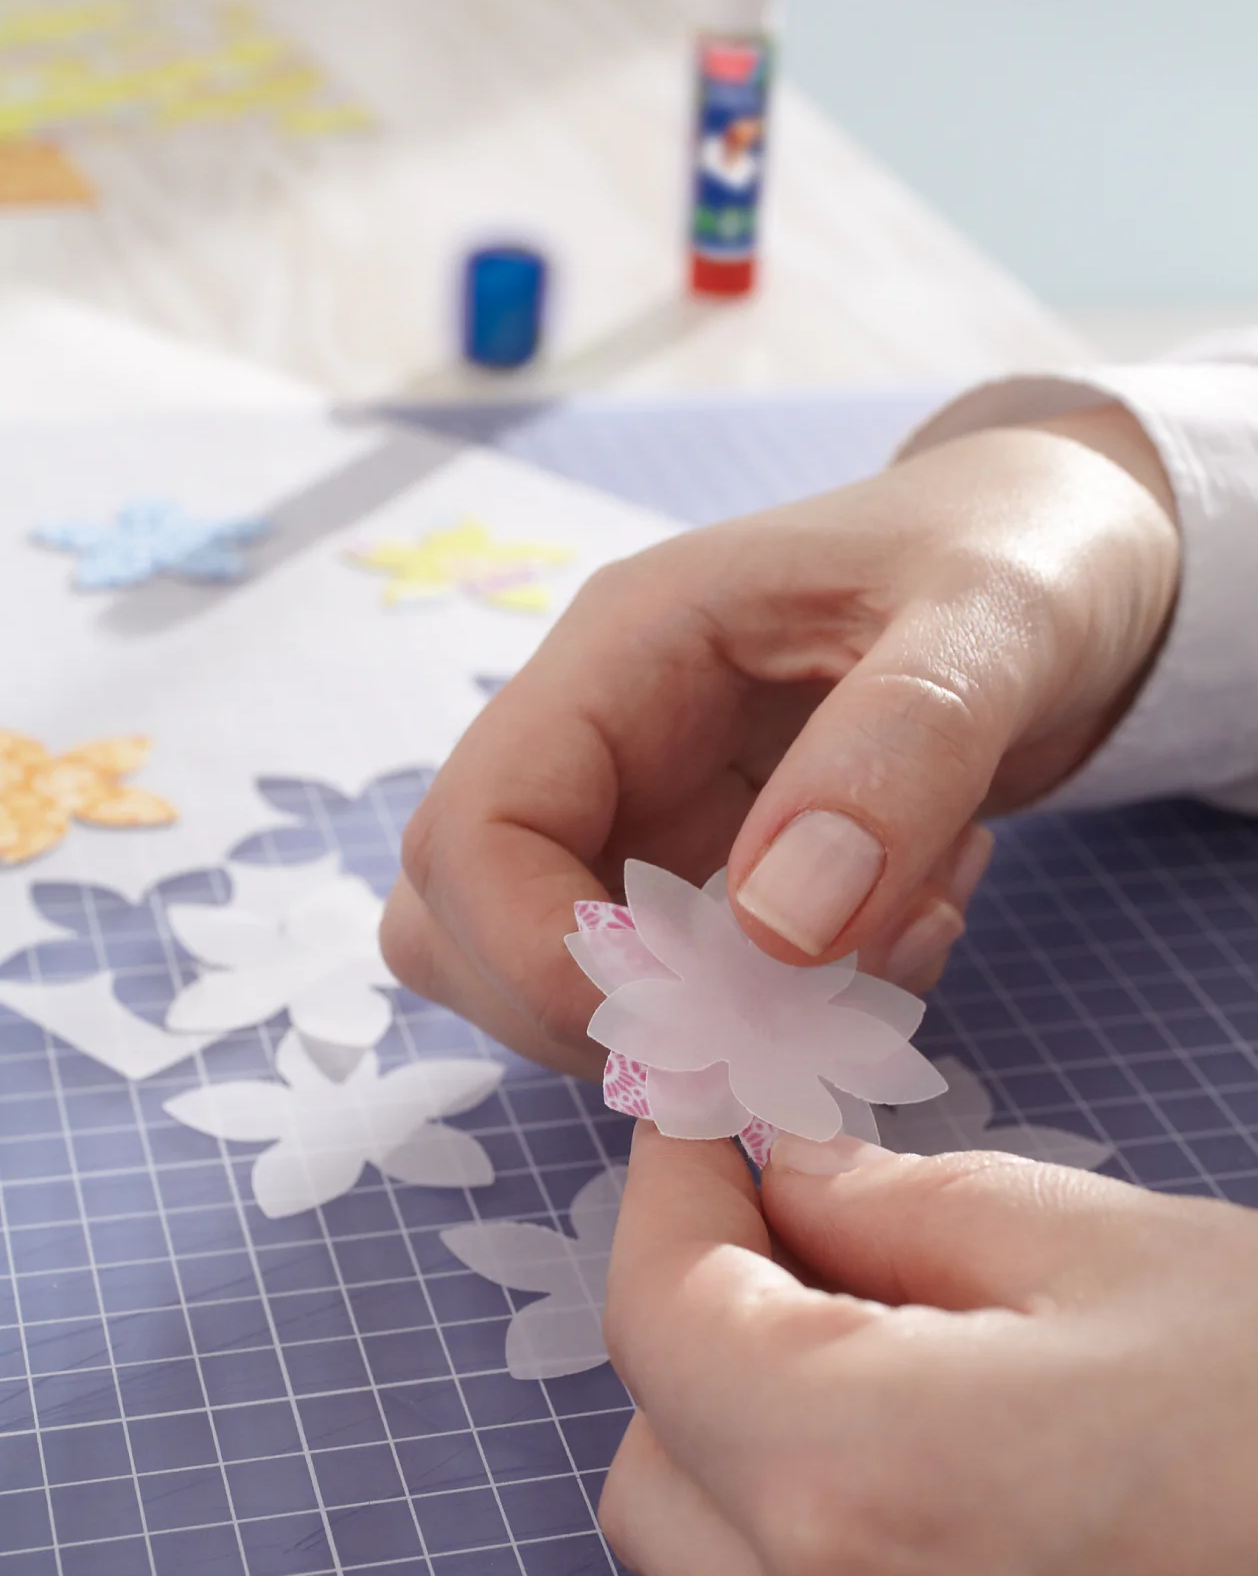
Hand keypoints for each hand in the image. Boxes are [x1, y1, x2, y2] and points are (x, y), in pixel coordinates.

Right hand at [382, 406, 1177, 1075]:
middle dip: (611, 1012)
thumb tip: (775, 932)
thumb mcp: (994, 625)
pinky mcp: (707, 878)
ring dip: (715, 1023)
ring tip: (900, 938)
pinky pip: (686, 998)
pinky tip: (914, 931)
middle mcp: (605, 741)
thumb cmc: (1025, 552)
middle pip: (467, 924)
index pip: (472, 829)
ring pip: (559, 978)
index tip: (688, 1016)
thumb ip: (895, 759)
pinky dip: (789, 1019)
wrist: (1069, 562)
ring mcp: (648, 816)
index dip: (537, 954)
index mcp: (623, 650)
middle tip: (799, 1001)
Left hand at [600, 1127, 1257, 1575]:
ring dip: (753, 1426)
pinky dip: (829, 1526)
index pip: (658, 1313)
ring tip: (887, 1322)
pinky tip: (943, 1443)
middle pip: (657, 1459)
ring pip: (720, 1565)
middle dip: (698, 1315)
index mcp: (858, 1489)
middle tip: (797, 1214)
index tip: (701, 1106)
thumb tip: (786, 1178)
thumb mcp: (1108, 1249)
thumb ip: (897, 1205)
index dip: (666, 1182)